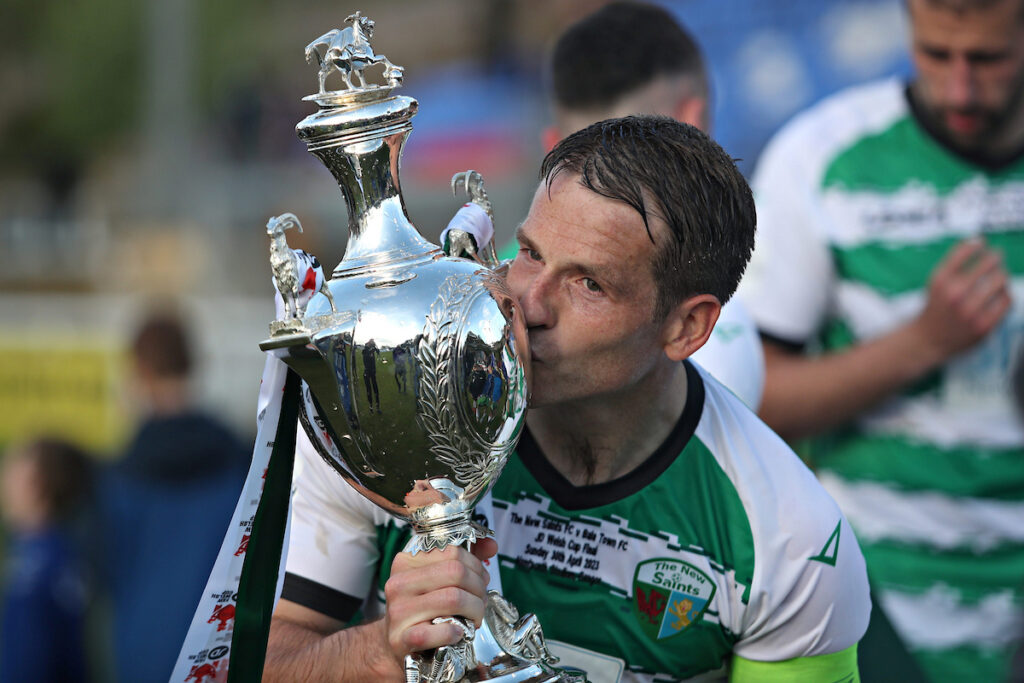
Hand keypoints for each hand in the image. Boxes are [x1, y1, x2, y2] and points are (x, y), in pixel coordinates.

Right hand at [383, 538, 497, 659]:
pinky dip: (455, 633)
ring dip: (475, 611)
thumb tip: (491, 545)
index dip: (476, 566)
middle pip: (456, 572)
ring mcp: (399, 611)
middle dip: (479, 588)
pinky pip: (438, 631)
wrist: (396, 640)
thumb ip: (464, 558)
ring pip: (453, 599)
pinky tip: (458, 633)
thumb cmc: (421, 606)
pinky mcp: (402, 639)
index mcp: (407, 561)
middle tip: (481, 601)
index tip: (481, 579)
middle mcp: (399, 583)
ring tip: (475, 618)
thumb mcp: (437, 577)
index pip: (453, 552)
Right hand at [912, 239, 1010, 362]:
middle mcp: (954, 294)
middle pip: (989, 264)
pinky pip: (1006, 301)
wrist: (928, 340)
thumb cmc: (936, 308)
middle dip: (995, 257)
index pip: (964, 252)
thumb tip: (978, 240)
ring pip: (1000, 280)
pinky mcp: (983, 325)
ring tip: (999, 276)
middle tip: (997, 257)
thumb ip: (954, 262)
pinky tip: (1000, 294)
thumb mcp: (936, 283)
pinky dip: (1006, 294)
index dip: (977, 244)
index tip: (982, 243)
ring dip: (1002, 275)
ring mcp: (969, 310)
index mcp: (940, 281)